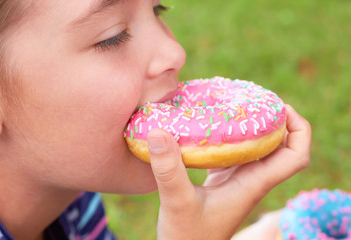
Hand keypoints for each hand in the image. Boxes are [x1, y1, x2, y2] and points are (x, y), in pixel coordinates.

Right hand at [147, 105, 310, 239]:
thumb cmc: (186, 236)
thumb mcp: (176, 202)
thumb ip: (168, 169)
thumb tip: (159, 131)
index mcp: (253, 184)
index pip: (295, 157)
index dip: (298, 130)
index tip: (281, 107)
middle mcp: (252, 179)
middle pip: (282, 146)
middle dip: (276, 119)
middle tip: (255, 98)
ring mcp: (238, 179)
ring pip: (259, 147)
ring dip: (255, 125)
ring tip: (236, 104)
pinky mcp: (224, 179)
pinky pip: (237, 152)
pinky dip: (233, 135)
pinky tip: (213, 125)